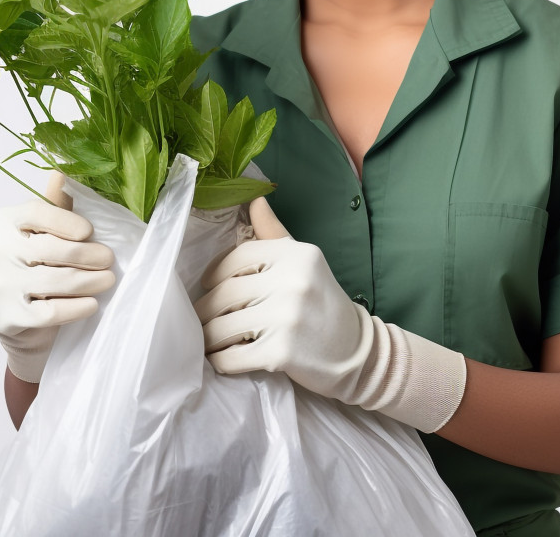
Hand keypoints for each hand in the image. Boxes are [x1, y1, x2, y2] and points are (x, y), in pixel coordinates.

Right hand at [0, 171, 115, 382]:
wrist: (18, 317)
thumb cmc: (37, 263)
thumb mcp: (44, 230)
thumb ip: (55, 204)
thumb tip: (62, 172)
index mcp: (5, 221)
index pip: (36, 212)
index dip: (66, 220)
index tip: (89, 231)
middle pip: (50, 248)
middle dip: (87, 254)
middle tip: (108, 259)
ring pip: (54, 280)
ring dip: (89, 280)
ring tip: (107, 279)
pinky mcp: (7, 318)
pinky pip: (49, 312)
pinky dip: (76, 307)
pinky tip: (91, 303)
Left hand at [194, 196, 467, 431]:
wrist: (356, 351)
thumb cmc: (322, 301)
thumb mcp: (303, 260)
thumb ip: (273, 232)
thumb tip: (254, 197)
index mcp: (296, 254)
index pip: (236, 258)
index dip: (214, 273)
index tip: (208, 286)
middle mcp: (292, 281)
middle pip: (224, 293)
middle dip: (206, 309)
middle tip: (203, 317)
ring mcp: (286, 318)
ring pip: (222, 327)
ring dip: (209, 337)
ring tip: (209, 340)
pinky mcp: (281, 353)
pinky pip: (231, 357)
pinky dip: (220, 361)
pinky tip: (222, 359)